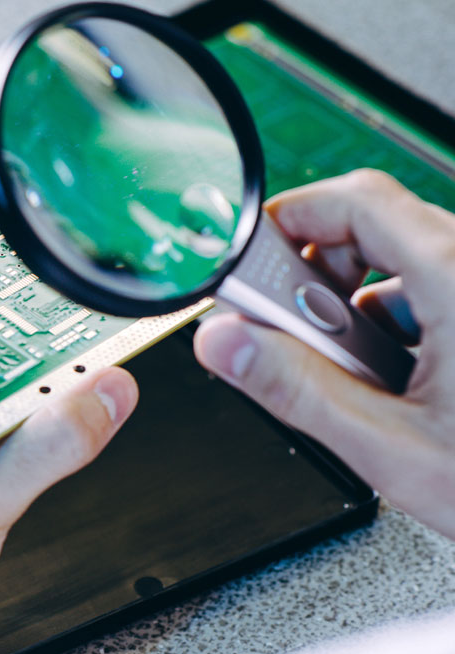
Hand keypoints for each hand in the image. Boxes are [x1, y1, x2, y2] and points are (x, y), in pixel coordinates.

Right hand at [195, 169, 454, 537]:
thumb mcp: (391, 445)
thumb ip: (296, 388)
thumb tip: (227, 344)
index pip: (356, 200)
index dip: (289, 219)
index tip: (247, 259)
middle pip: (376, 231)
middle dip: (315, 278)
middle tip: (284, 329)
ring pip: (405, 269)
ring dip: (355, 310)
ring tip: (347, 374)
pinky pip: (437, 296)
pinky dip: (397, 329)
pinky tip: (391, 385)